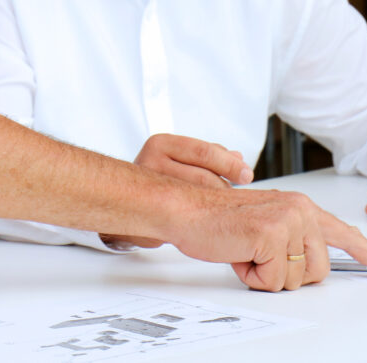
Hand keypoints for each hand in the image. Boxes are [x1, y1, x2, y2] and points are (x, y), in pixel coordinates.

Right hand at [104, 134, 255, 248]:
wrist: (120, 197)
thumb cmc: (157, 176)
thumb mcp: (181, 157)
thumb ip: (210, 156)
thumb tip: (238, 158)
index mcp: (161, 144)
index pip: (203, 151)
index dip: (229, 165)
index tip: (246, 174)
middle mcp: (150, 163)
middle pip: (203, 178)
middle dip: (225, 189)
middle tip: (234, 198)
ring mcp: (145, 190)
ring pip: (196, 201)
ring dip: (215, 208)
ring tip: (220, 211)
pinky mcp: (145, 216)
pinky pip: (184, 221)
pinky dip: (202, 222)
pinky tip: (208, 223)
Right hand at [170, 186, 366, 290]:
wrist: (186, 210)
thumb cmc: (218, 222)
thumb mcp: (265, 226)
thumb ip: (293, 239)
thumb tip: (312, 267)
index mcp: (301, 206)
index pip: (346, 235)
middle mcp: (300, 210)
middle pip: (319, 272)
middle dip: (287, 275)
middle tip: (257, 257)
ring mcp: (288, 221)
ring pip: (297, 280)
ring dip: (267, 276)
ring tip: (245, 252)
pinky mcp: (271, 235)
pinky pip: (273, 281)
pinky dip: (252, 277)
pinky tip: (238, 254)